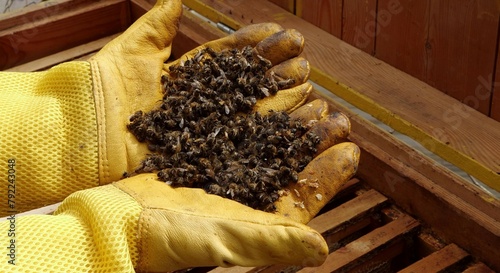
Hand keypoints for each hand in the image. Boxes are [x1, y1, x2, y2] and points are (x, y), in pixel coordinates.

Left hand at [91, 0, 311, 183]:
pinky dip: (265, 136)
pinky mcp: (202, 157)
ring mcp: (201, 132)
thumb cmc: (103, 90)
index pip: (228, 57)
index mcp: (185, 78)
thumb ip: (158, 25)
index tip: (282, 34)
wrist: (81, 136)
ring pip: (247, 114)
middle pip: (244, 86)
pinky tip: (291, 128)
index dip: (255, 45)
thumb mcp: (133, 50)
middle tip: (305, 62)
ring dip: (279, 101)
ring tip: (308, 88)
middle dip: (275, 72)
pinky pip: (239, 144)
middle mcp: (198, 105)